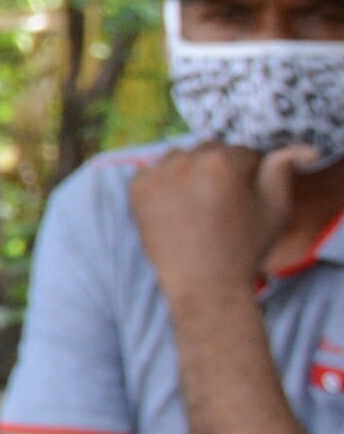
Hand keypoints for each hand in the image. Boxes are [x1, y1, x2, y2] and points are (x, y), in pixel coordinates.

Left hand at [130, 141, 325, 299]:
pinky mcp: (137, 188)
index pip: (242, 153)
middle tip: (220, 206)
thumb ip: (282, 171)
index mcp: (224, 161)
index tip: (244, 200)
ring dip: (189, 173)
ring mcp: (158, 173)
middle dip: (218, 171)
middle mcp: (187, 160)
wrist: (205, 284)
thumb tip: (297, 149)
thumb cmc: (245, 247)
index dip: (248, 176)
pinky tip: (175, 210)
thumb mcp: (276, 209)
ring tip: (198, 208)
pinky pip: (153, 173)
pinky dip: (163, 186)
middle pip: (209, 152)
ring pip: (179, 159)